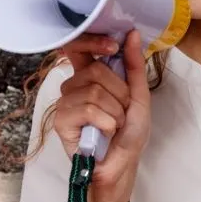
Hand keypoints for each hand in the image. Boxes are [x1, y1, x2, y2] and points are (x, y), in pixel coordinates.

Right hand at [51, 29, 151, 201]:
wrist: (121, 166)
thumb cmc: (128, 135)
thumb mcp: (138, 97)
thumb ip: (133, 66)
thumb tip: (132, 34)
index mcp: (89, 77)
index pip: (78, 47)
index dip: (91, 41)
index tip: (113, 46)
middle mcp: (74, 87)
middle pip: (94, 70)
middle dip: (119, 93)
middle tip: (121, 112)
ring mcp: (66, 103)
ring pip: (93, 90)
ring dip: (114, 112)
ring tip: (113, 126)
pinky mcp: (62, 121)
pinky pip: (87, 109)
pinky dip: (105, 122)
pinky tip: (103, 133)